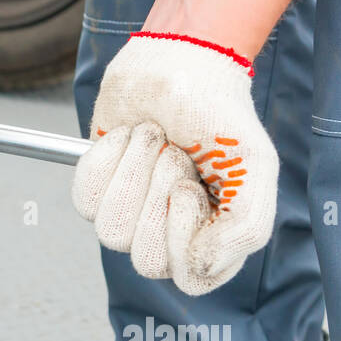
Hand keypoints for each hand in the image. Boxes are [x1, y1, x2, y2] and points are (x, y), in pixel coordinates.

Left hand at [71, 33, 278, 294]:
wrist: (178, 62)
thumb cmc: (219, 114)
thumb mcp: (255, 166)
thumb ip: (244, 227)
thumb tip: (201, 267)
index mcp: (215, 239)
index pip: (189, 278)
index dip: (182, 237)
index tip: (190, 188)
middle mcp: (171, 235)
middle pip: (145, 260)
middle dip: (156, 196)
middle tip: (175, 155)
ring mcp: (132, 215)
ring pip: (111, 233)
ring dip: (133, 173)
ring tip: (154, 139)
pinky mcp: (99, 190)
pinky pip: (86, 201)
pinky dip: (106, 160)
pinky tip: (128, 137)